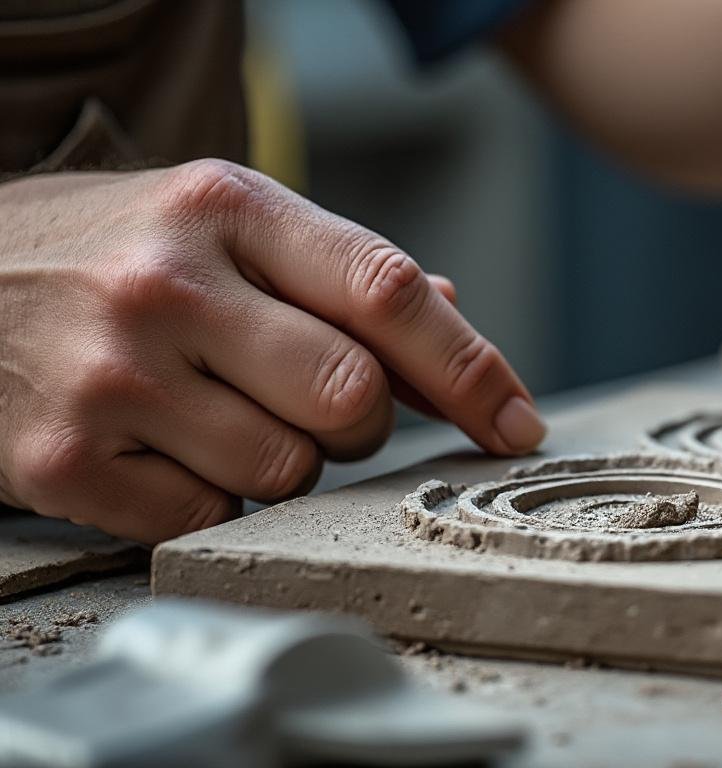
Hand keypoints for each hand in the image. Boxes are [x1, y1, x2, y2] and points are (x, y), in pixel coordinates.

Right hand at [0, 160, 544, 541]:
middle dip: (364, 422)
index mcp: (225, 208)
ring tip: (222, 413)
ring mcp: (113, 377)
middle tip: (321, 405)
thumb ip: (337, 269)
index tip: (516, 421)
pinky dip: (214, 499)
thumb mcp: (218, 220)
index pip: (387, 292)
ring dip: (286, 462)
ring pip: (289, 472)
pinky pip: (211, 518)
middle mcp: (169, 285)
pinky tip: (169, 447)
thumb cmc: (107, 250)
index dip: (472, 369)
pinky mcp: (68, 463)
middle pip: (352, 398)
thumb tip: (452, 319)